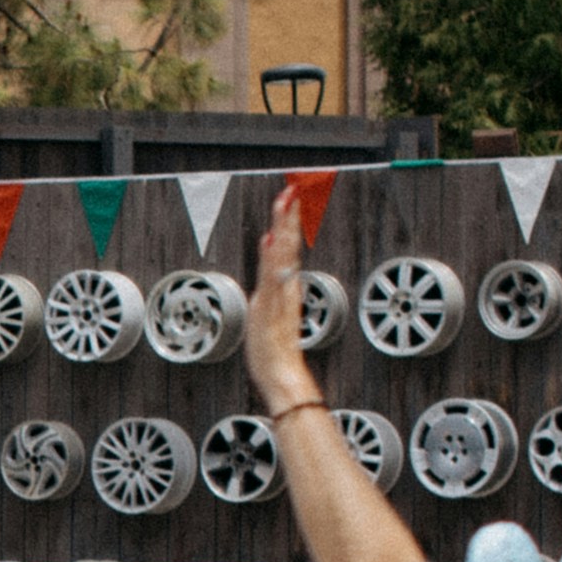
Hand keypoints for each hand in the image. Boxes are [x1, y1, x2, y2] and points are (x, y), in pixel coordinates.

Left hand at [244, 197, 317, 385]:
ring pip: (282, 254)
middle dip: (289, 214)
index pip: (288, 246)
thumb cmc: (274, 348)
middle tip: (293, 188)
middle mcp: (284, 287)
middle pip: (288, 243)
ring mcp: (278, 295)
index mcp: (285, 286)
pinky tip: (272, 241)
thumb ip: (271, 282)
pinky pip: (272, 276)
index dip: (288, 220)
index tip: (291, 198)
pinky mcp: (271, 307)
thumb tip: (269, 252)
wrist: (282, 373)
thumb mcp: (269, 308)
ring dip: (284, 226)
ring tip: (286, 203)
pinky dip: (272, 258)